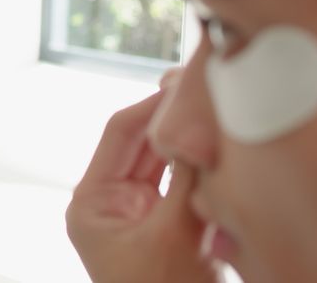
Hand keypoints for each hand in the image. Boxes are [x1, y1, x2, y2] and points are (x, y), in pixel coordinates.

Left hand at [66, 70, 220, 282]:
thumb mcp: (173, 235)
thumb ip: (187, 179)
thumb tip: (200, 125)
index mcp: (92, 201)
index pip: (119, 133)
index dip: (152, 104)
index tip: (184, 81)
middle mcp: (111, 201)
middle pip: (143, 142)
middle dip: (174, 117)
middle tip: (208, 87)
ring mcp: (139, 212)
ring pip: (166, 160)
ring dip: (190, 139)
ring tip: (218, 110)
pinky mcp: (166, 225)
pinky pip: (183, 183)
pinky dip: (202, 166)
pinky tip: (224, 146)